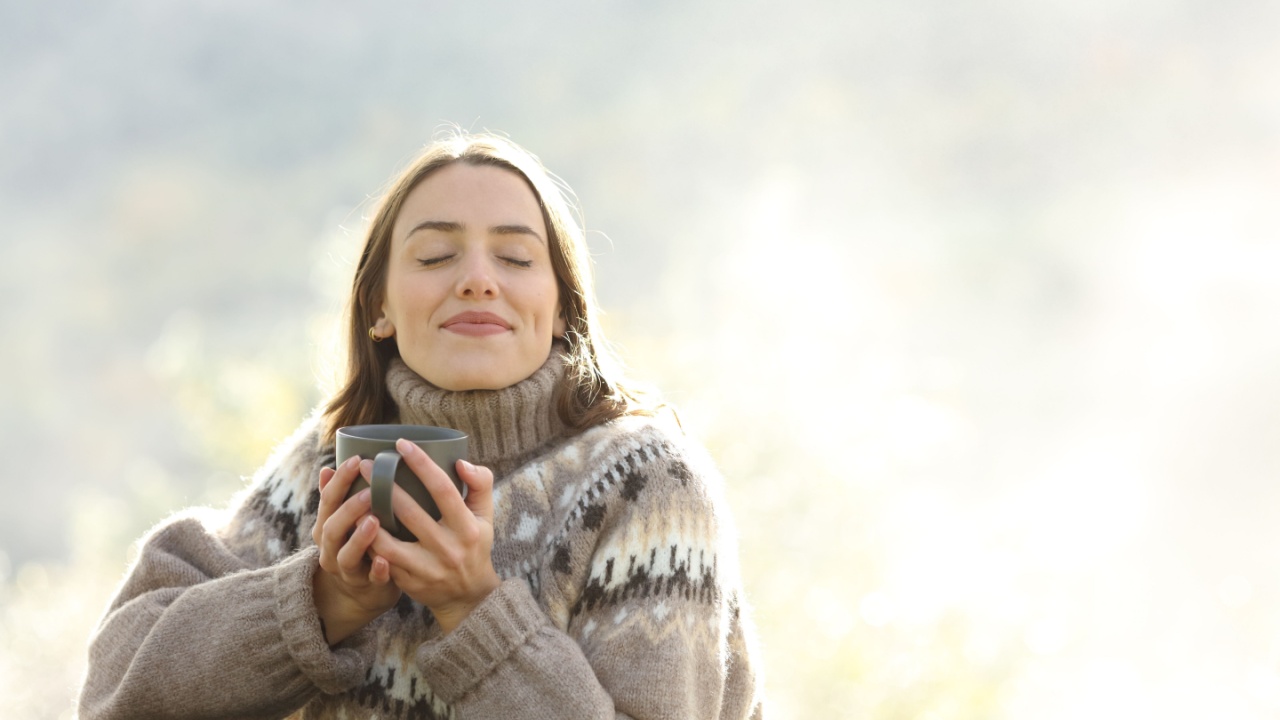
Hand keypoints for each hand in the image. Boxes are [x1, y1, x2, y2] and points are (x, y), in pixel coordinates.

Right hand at [312, 456, 402, 643]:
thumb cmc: (358, 544)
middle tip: (370, 492)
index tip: (357, 460)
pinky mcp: (366, 587)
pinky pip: (370, 581)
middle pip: (332, 528)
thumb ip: (340, 497)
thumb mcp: (345, 520)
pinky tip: (385, 561)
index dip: (339, 481)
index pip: (328, 501)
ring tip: (374, 521)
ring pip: (346, 556)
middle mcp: (331, 548)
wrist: (359, 593)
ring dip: (359, 538)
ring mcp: (347, 570)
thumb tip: (329, 466)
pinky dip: (377, 571)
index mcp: (327, 527)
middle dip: (349, 509)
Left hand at [370, 439, 500, 633]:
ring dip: (367, 519)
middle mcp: (447, 548)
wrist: (468, 596)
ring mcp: (427, 568)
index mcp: (467, 527)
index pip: (442, 489)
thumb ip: (480, 484)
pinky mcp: (410, 582)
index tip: (401, 444)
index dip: (421, 464)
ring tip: (352, 496)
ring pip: (387, 542)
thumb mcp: (485, 516)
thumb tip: (460, 461)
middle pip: (409, 512)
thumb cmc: (474, 546)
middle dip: (384, 486)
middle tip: (364, 464)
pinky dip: (367, 543)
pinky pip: (382, 561)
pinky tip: (354, 526)